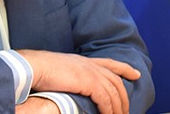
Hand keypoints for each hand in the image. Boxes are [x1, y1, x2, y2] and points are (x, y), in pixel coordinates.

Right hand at [17, 49, 139, 113]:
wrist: (34, 66)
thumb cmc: (39, 70)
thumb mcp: (59, 72)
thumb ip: (70, 78)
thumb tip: (71, 88)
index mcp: (84, 61)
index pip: (110, 63)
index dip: (125, 68)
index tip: (136, 74)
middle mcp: (91, 65)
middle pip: (116, 82)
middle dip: (124, 98)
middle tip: (127, 112)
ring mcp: (91, 73)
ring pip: (114, 93)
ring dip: (118, 108)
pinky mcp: (90, 82)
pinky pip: (106, 100)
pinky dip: (110, 110)